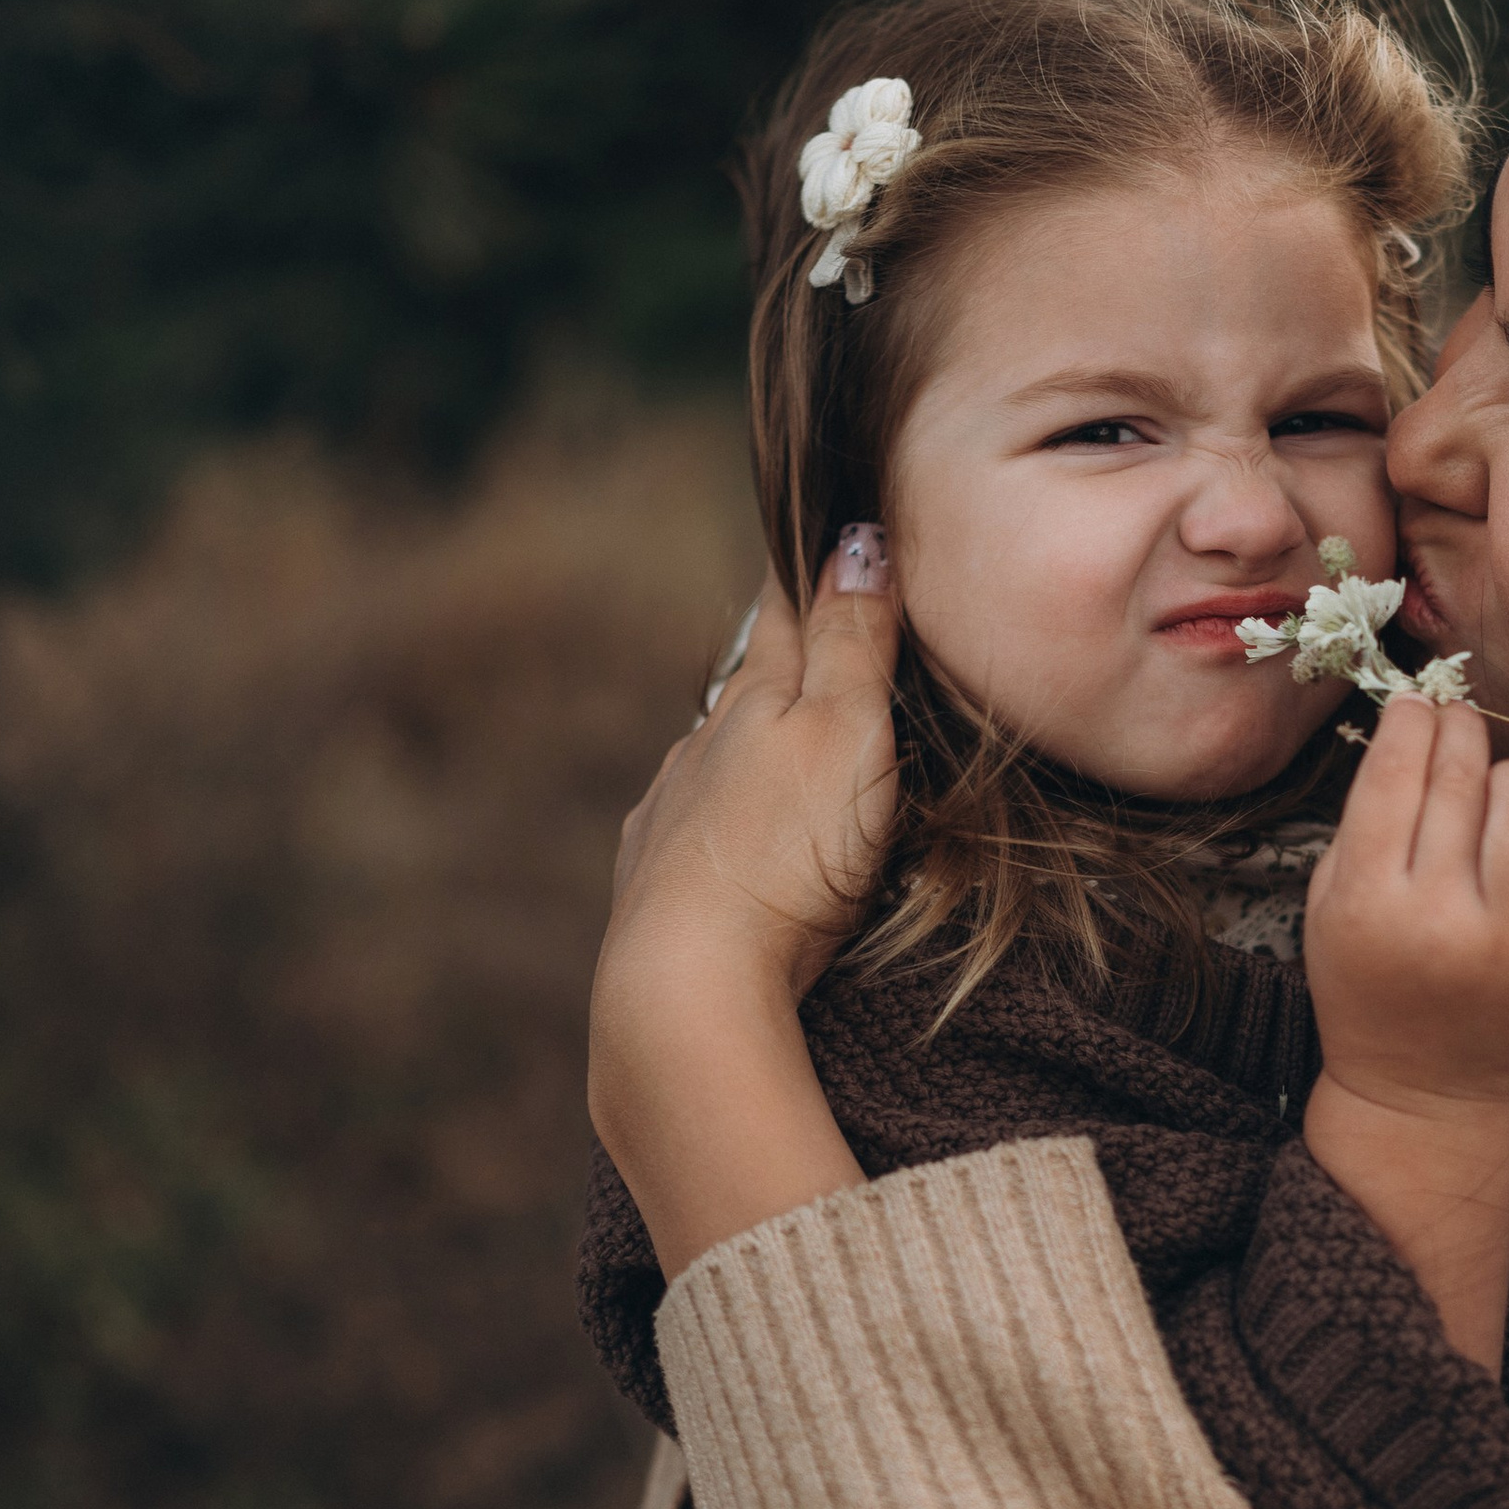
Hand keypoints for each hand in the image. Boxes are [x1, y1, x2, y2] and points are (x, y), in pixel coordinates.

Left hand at [588, 534, 896, 1273]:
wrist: (687, 987)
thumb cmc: (786, 855)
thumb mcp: (847, 734)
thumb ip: (853, 642)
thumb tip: (854, 537)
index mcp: (753, 699)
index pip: (788, 611)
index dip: (812, 567)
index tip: (827, 521)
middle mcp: (701, 746)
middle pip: (750, 687)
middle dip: (785, 661)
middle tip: (820, 629)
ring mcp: (670, 814)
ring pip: (715, 760)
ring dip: (749, 750)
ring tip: (787, 750)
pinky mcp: (654, 885)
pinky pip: (691, 832)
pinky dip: (720, 823)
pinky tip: (728, 840)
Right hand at [1302, 697, 1508, 1367]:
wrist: (1422, 1092)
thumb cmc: (1368, 987)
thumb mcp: (1327, 907)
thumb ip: (1363, 825)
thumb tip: (1414, 734)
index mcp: (1367, 900)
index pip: (1394, 772)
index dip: (1411, 722)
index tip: (1418, 708)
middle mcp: (1440, 916)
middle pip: (1460, 778)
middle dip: (1459, 733)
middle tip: (1458, 727)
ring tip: (1500, 793)